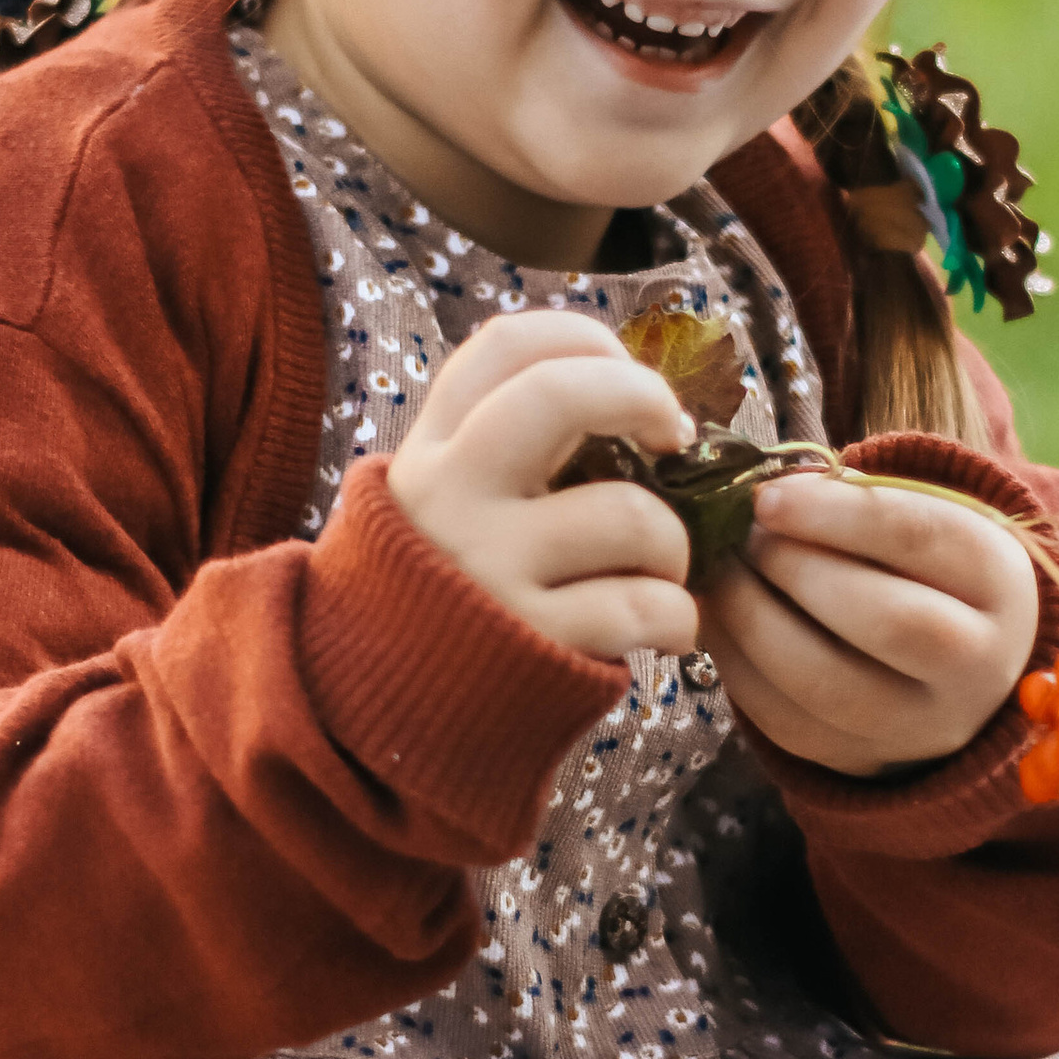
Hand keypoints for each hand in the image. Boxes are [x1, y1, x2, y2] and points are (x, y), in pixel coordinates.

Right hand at [388, 309, 702, 663]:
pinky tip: (665, 628)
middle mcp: (450, 496)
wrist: (380, 718)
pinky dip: (679, 617)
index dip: (588, 340)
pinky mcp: (530, 641)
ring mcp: (488, 567)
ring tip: (661, 572)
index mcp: (431, 450)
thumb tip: (630, 395)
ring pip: (630, 514)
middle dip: (643, 396)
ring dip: (674, 545)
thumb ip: (504, 447)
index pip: (507, 344)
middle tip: (674, 436)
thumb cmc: (445, 594)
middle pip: (559, 393)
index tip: (625, 372)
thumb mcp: (444, 503)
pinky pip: (645, 606)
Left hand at [700, 465, 1041, 775]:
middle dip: (795, 569)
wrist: (958, 662)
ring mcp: (924, 725)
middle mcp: (978, 664)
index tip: (768, 498)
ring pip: (827, 684)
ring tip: (724, 574)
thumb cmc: (925, 569)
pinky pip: (786, 722)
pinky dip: (738, 666)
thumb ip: (856, 502)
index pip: (919, 538)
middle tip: (748, 540)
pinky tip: (721, 619)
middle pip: (884, 619)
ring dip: (753, 619)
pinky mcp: (865, 758)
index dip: (834, 514)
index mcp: (999, 581)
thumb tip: (768, 500)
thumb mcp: (922, 519)